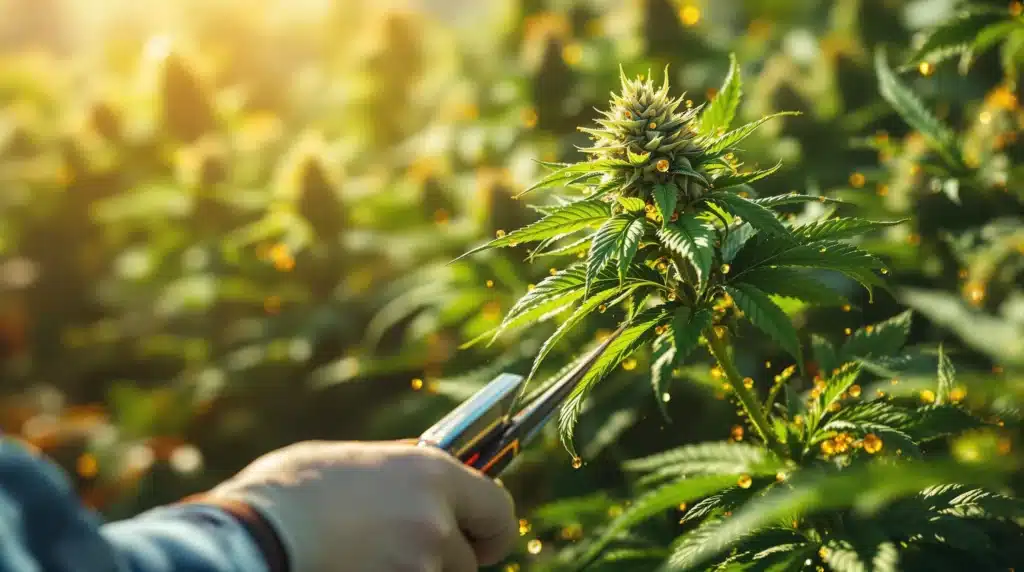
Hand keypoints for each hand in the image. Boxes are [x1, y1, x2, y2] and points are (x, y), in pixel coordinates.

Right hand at [206, 441, 517, 571]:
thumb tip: (417, 484)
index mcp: (431, 475)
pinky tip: (351, 571)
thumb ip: (396, 474)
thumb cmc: (287, 493)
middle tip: (404, 554)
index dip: (488, 528)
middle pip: (467, 561)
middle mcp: (435, 523)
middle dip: (443, 561)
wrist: (247, 536)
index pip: (499, 510)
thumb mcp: (351, 463)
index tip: (474, 536)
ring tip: (363, 560)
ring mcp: (417, 568)